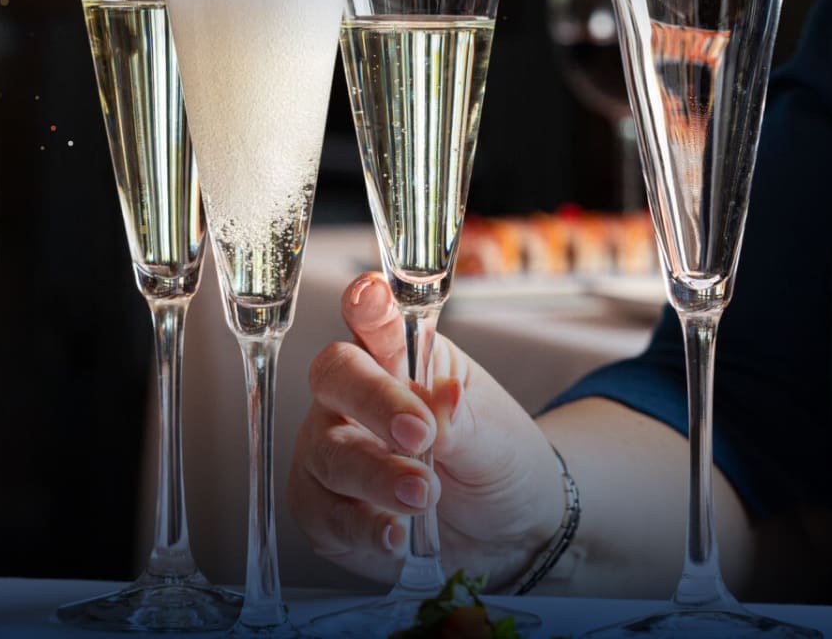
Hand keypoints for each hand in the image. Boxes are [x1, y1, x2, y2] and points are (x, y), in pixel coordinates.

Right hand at [287, 272, 567, 587]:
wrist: (508, 533)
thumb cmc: (496, 463)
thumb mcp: (495, 438)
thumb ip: (462, 421)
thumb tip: (441, 399)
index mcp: (397, 358)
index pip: (373, 323)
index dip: (367, 307)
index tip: (372, 296)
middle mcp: (352, 400)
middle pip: (334, 379)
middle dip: (374, 402)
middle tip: (420, 433)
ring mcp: (330, 453)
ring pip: (327, 453)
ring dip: (376, 474)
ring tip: (425, 495)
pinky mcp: (324, 510)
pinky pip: (322, 514)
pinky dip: (361, 526)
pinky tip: (396, 535)